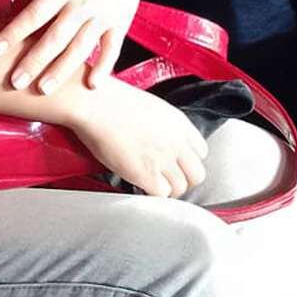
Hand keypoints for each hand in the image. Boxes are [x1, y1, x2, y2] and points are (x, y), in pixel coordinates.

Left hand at [0, 0, 151, 91]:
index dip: (14, 32)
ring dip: (62, 70)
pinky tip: (91, 86)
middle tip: (15, 82)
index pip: (35, 13)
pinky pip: (111, 49)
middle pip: (55, 38)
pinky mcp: (119, 23)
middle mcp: (83, 4)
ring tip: (44, 89)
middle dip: (34, 61)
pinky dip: (103, 67)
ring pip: (80, 48)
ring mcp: (103, 16)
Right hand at [63, 77, 208, 197]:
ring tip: (150, 185)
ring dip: (166, 190)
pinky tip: (140, 186)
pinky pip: (161, 195)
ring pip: (180, 188)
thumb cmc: (112, 101)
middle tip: (166, 180)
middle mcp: (176, 142)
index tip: (176, 165)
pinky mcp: (146, 174)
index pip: (201, 153)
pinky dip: (152, 195)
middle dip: (183, 180)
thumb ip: (163, 127)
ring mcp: (163, 159)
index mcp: (179, 124)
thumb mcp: (150, 108)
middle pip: (197, 175)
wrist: (95, 103)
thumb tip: (159, 140)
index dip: (187, 161)